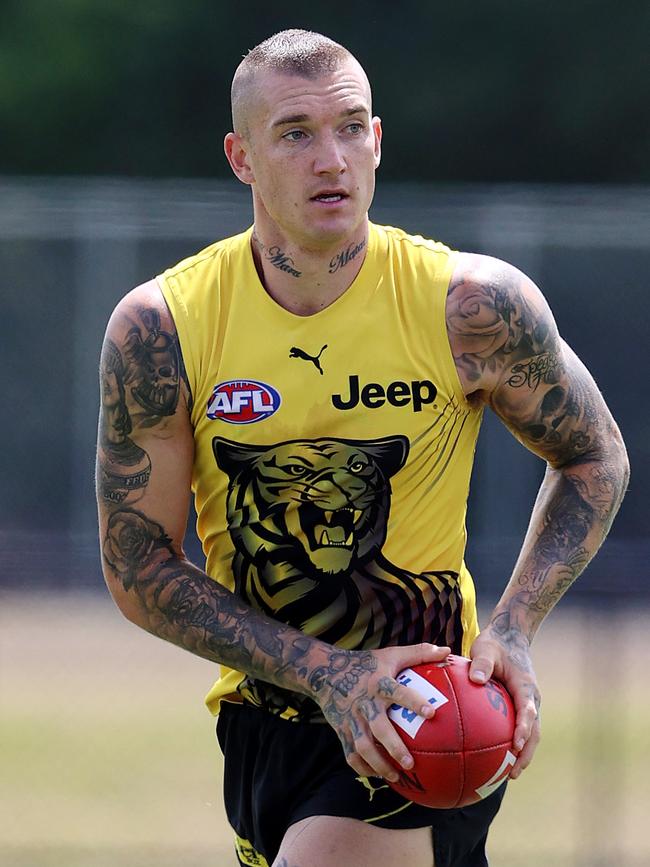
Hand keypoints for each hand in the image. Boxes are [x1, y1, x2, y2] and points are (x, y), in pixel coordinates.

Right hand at [309, 643, 450, 780]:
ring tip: (396, 777)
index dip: (413, 702)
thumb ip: (419, 653)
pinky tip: (378, 775)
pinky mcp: (342, 731)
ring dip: (378, 763)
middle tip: (411, 763)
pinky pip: (350, 754)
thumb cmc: (366, 664)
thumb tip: (447, 650)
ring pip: (362, 746)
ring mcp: (351, 719)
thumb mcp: (390, 655)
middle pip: (378, 728)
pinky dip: (362, 768)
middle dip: (393, 747)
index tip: (432, 713)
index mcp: (378, 684)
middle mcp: (364, 703)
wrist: (325, 672)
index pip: (397, 692)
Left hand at [469, 625, 540, 778]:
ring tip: (509, 775)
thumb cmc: (495, 643)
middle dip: (526, 753)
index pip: (528, 712)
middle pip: (534, 731)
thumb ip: (482, 662)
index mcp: (525, 687)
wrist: (509, 636)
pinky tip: (496, 758)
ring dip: (523, 754)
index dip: (524, 730)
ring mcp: (528, 704)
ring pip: (530, 734)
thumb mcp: (486, 648)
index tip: (516, 745)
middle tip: (513, 774)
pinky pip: (519, 728)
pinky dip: (513, 745)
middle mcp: (531, 698)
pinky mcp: (520, 706)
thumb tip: (476, 679)